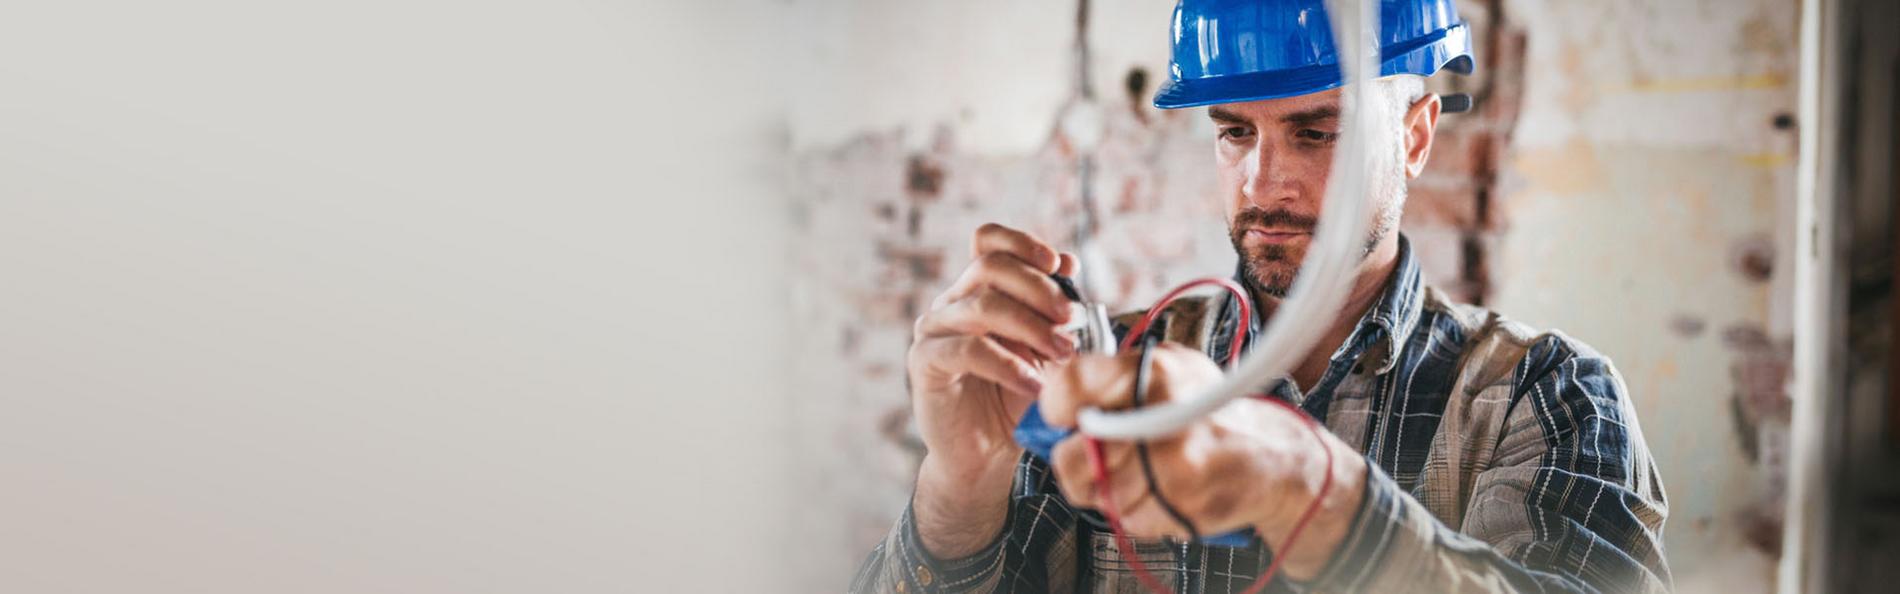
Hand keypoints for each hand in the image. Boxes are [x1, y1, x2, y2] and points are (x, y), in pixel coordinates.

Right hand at [907, 223, 1077, 556]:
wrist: (986, 454)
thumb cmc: (1016, 399)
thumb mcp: (1045, 350)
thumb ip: (1054, 309)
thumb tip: (1069, 261)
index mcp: (979, 289)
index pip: (989, 240)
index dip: (1022, 243)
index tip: (1058, 264)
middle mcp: (953, 302)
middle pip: (991, 265)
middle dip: (1040, 289)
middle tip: (1072, 320)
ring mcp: (935, 330)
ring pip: (983, 304)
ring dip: (1032, 327)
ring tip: (1062, 354)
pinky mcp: (925, 362)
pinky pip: (968, 350)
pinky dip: (1008, 365)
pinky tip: (1032, 385)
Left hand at [1038, 343, 1367, 579]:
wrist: (1272, 458)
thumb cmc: (1210, 410)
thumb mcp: (1170, 368)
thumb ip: (1113, 377)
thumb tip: (1054, 399)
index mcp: (1156, 372)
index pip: (1071, 383)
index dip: (1056, 402)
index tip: (1062, 413)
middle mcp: (1163, 416)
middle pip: (1073, 452)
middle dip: (1077, 456)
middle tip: (1096, 451)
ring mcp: (1172, 467)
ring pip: (1097, 489)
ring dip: (1108, 486)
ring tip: (1141, 469)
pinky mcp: (1179, 507)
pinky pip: (1124, 516)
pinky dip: (1134, 508)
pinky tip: (1160, 489)